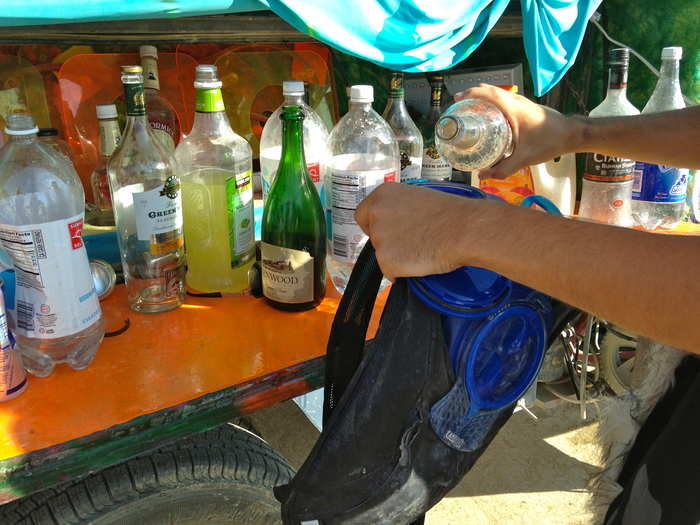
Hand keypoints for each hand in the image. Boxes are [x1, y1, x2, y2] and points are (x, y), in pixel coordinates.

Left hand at [355, 183, 486, 279]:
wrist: (464, 229)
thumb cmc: (449, 213)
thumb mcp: (417, 198)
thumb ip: (398, 209)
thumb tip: (395, 223)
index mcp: (381, 195)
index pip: (363, 215)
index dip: (375, 225)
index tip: (390, 232)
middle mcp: (375, 214)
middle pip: (372, 236)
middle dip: (387, 242)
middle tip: (411, 243)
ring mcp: (379, 238)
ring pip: (382, 254)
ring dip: (398, 256)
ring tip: (423, 249)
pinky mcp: (385, 261)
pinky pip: (390, 272)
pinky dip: (402, 272)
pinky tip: (421, 261)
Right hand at [456, 84, 583, 178]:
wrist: (572, 134)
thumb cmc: (549, 142)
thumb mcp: (525, 158)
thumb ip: (503, 169)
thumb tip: (482, 176)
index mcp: (514, 108)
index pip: (489, 93)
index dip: (471, 94)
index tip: (457, 100)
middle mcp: (517, 101)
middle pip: (490, 90)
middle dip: (473, 95)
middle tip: (459, 106)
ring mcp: (522, 102)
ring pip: (498, 93)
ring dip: (483, 97)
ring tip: (470, 109)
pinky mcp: (526, 106)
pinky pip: (505, 98)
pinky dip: (493, 101)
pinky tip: (490, 115)